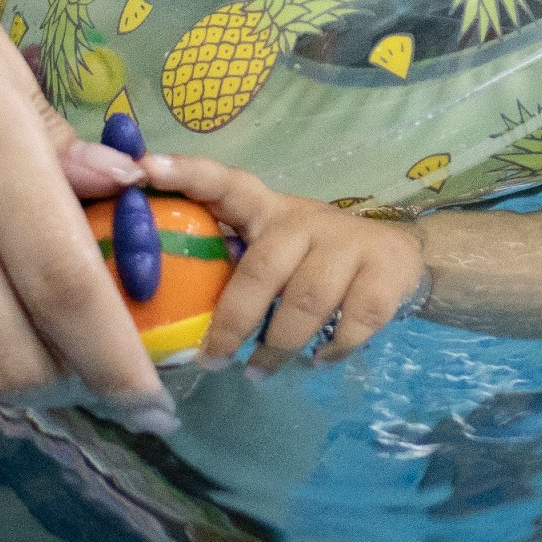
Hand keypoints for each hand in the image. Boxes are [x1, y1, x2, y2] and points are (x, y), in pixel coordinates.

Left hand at [138, 155, 425, 370]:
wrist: (398, 258)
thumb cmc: (313, 258)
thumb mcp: (272, 247)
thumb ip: (231, 266)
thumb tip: (166, 313)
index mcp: (266, 210)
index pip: (224, 182)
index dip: (186, 174)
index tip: (143, 169)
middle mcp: (305, 220)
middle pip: (262, 268)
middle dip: (232, 322)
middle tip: (210, 360)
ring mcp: (349, 244)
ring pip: (306, 302)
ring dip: (278, 347)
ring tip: (258, 372)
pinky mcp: (385, 272)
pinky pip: (353, 321)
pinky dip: (332, 350)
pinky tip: (318, 362)